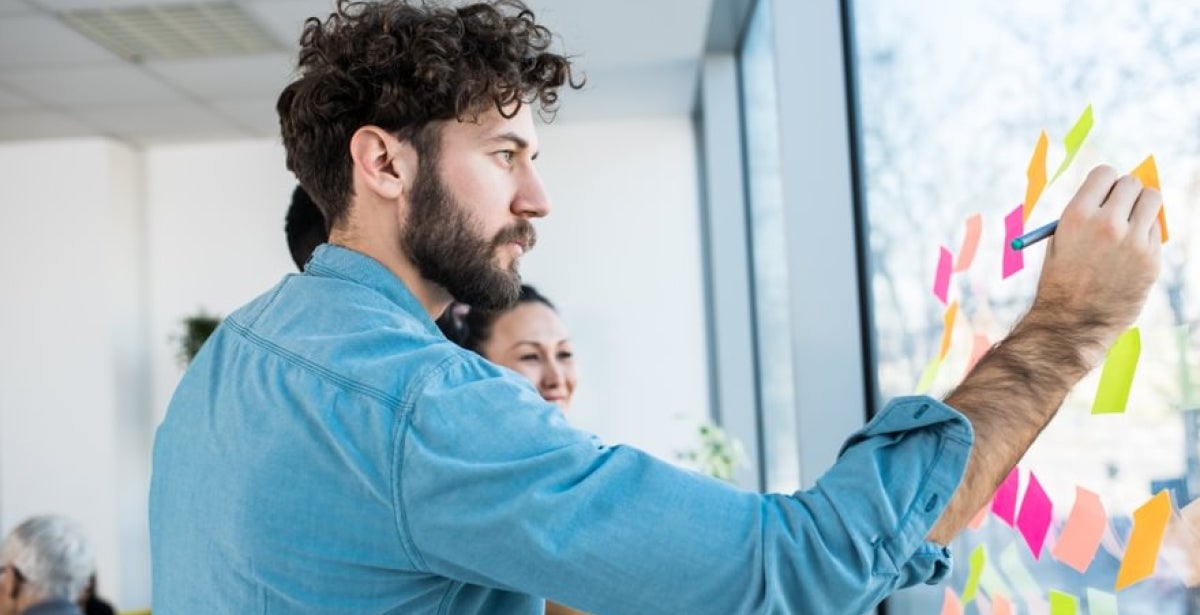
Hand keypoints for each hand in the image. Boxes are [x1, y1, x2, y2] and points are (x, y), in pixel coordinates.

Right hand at [1024, 165, 1162, 367]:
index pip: (1105, 174)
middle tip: (1120, 206)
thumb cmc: (1062, 280)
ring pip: (1152, 199)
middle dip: (1126, 192)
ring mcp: (1132, 242)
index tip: (1105, 192)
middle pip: (1131, 184)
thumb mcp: (1061, 240)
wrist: (1072, 322)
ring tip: (1131, 222)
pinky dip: (1146, 234)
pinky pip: (1156, 230)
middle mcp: (1106, 224)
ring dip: (1143, 205)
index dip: (1105, 182)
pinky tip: (1130, 252)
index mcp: (1077, 216)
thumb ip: (1085, 213)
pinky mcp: (1151, 259)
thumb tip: (1115, 192)